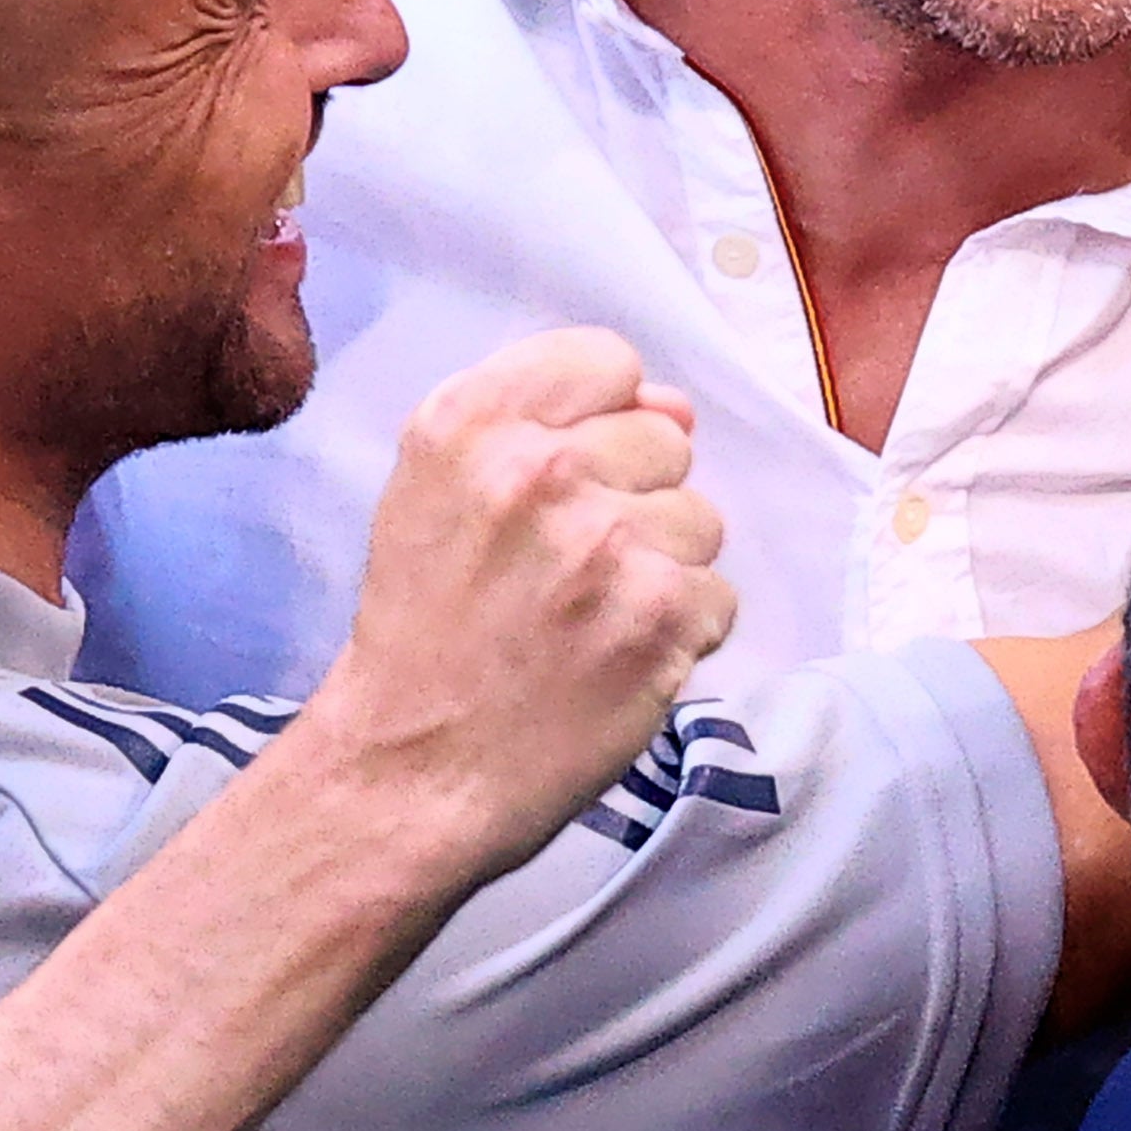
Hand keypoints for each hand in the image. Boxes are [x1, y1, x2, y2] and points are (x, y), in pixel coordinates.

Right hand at [303, 327, 733, 877]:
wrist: (412, 769)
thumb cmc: (424, 625)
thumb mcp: (435, 491)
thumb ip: (545, 422)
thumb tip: (675, 406)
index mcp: (472, 422)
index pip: (608, 361)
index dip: (600, 420)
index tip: (565, 480)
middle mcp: (541, 469)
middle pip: (665, 440)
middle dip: (634, 499)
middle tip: (567, 569)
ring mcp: (609, 543)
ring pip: (701, 520)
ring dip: (662, 570)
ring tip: (591, 619)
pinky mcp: (661, 617)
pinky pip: (718, 595)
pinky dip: (680, 636)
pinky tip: (617, 660)